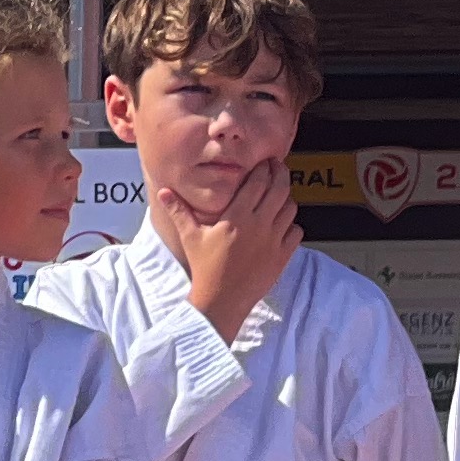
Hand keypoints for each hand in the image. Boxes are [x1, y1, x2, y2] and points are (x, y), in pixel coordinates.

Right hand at [168, 156, 301, 339]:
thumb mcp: (190, 236)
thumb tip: (163, 191)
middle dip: (280, 174)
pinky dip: (292, 224)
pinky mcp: (283, 255)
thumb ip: (179, 211)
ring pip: (290, 209)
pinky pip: (296, 231)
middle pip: (279, 190)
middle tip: (278, 168)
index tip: (264, 161)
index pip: (257, 183)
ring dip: (286, 198)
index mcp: (237, 217)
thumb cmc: (205, 267)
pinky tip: (282, 223)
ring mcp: (274, 240)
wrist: (222, 299)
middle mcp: (259, 225)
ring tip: (279, 195)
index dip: (264, 169)